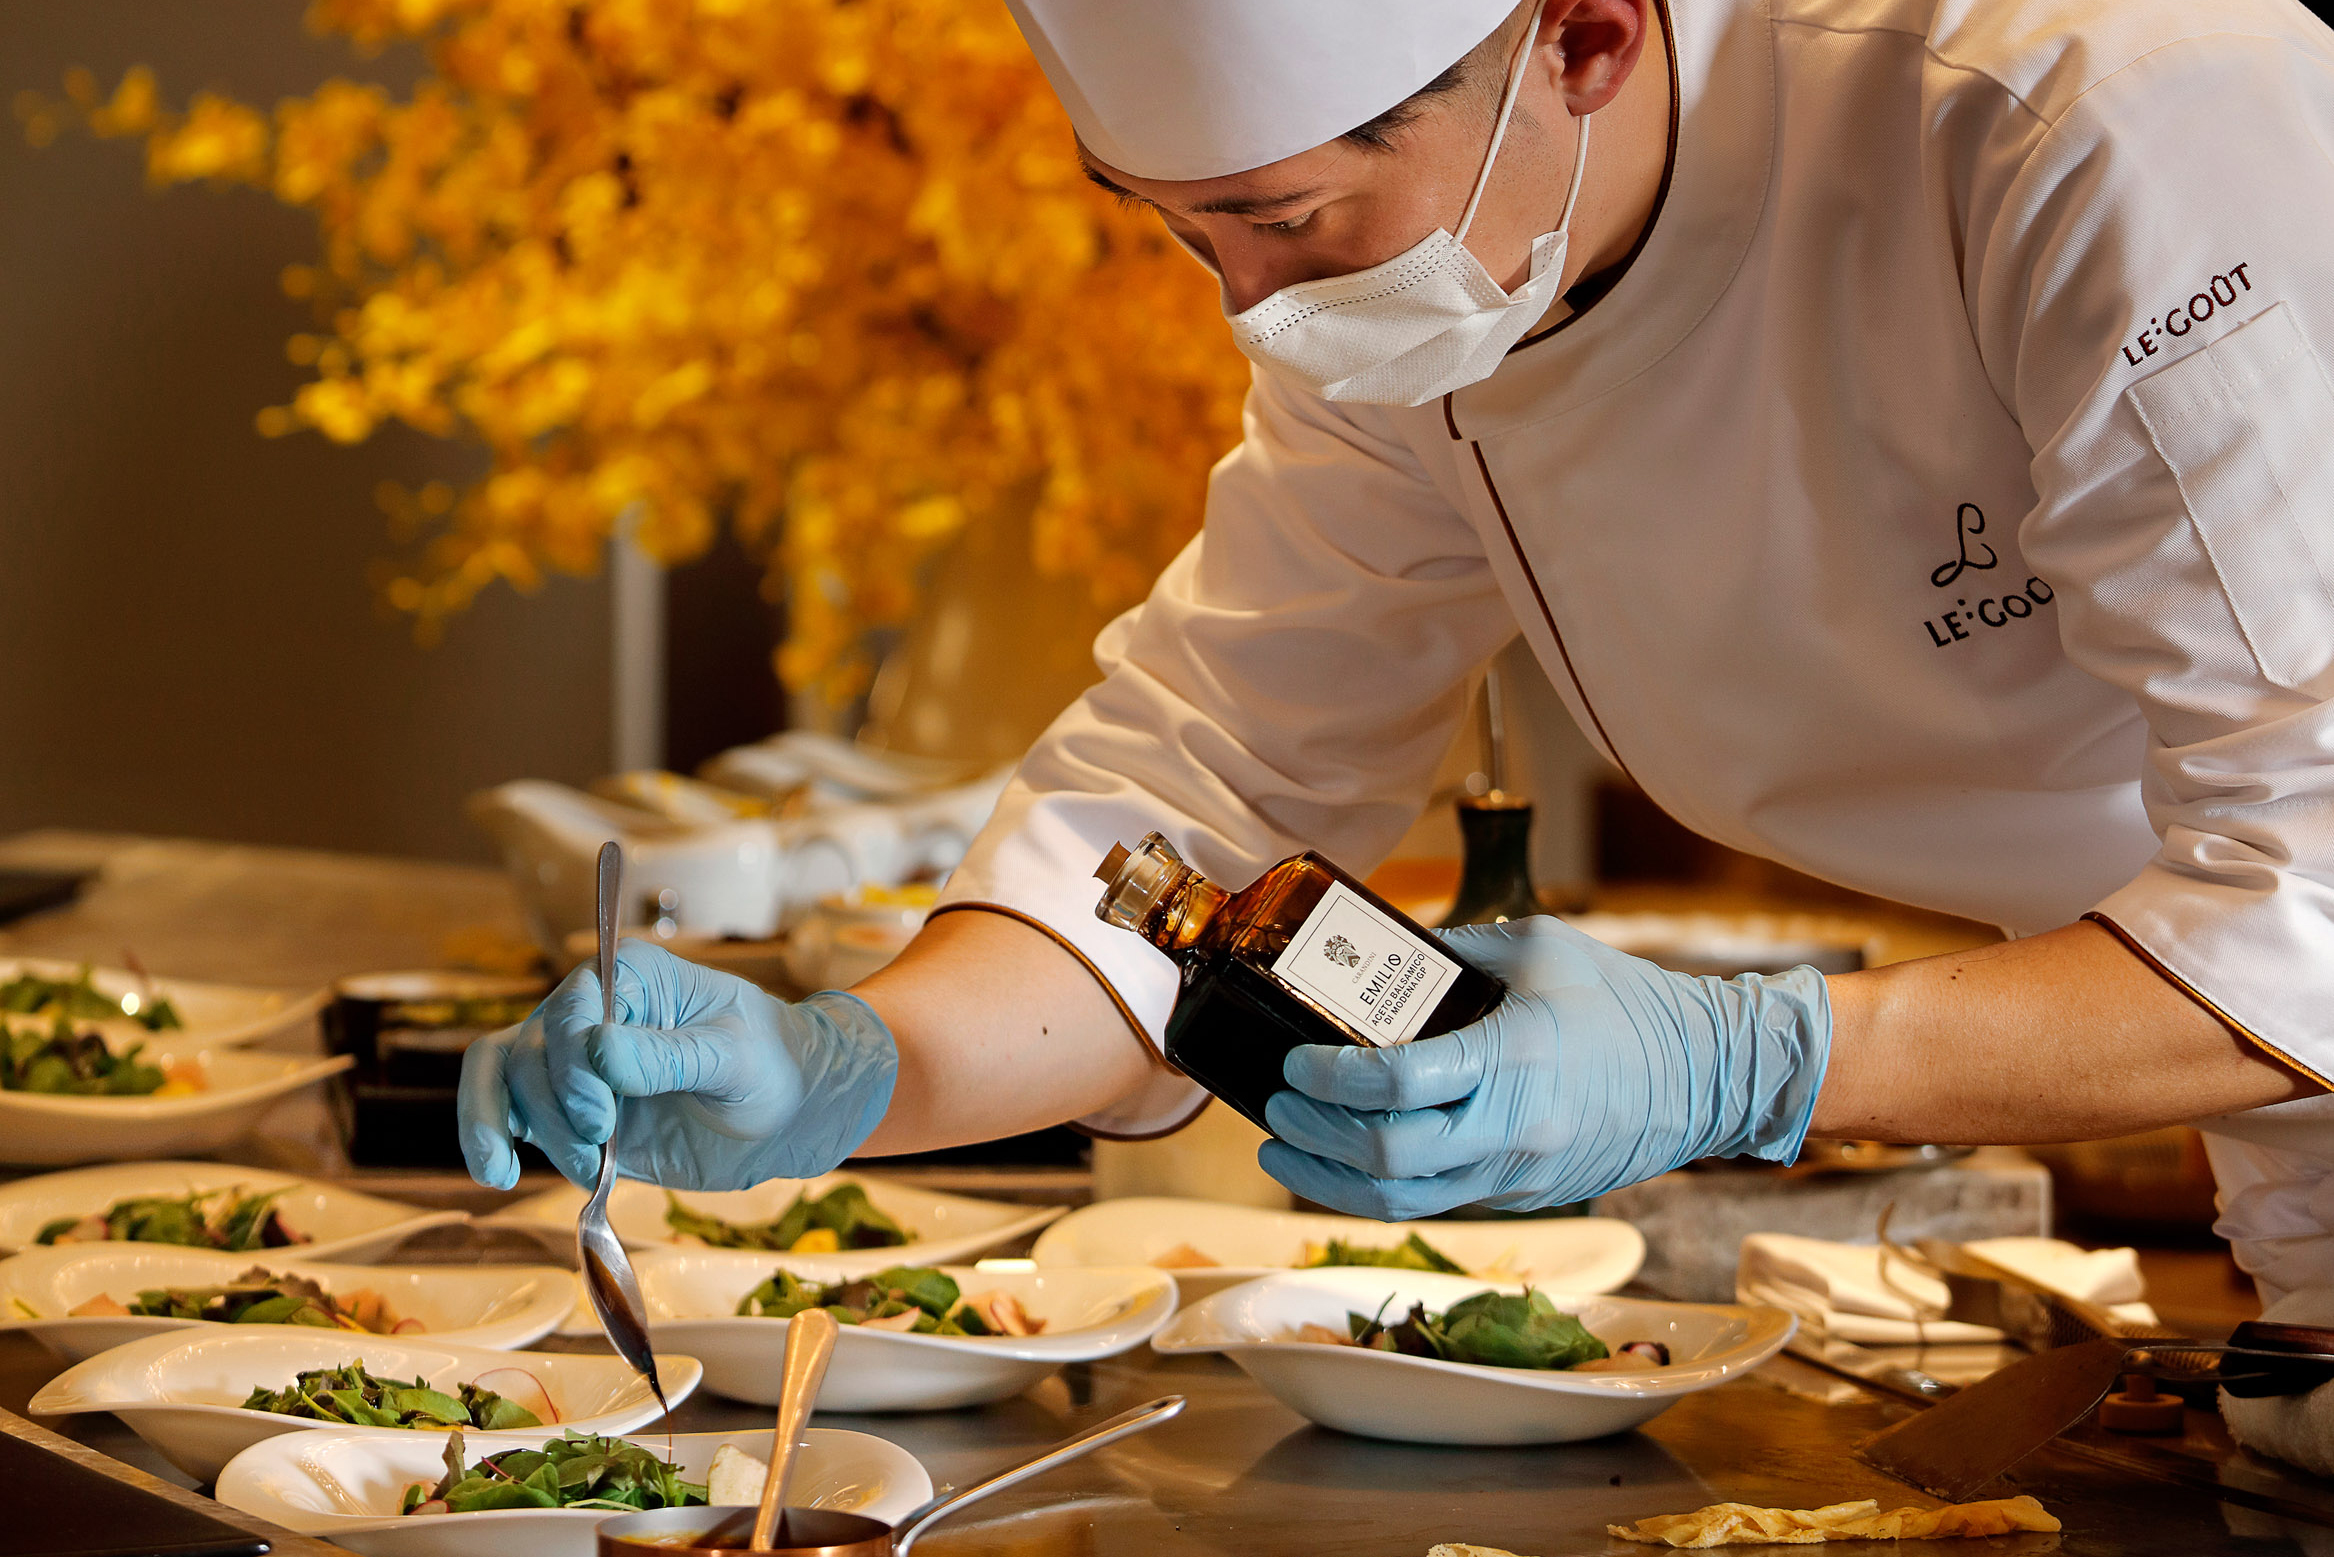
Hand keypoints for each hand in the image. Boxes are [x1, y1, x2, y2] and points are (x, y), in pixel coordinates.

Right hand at [458, 941, 897, 1191]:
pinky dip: (490, 1140)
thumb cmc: (772, 1066)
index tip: (596, 1114)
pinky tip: (499, 1173)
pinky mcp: (571, 1112)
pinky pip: (510, 1115)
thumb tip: (596, 1051)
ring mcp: (575, 1065)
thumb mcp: (733, 1057)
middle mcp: (590, 1013)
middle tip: (596, 1145)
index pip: (569, 1007)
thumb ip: (669, 1056)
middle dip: (552, 1106)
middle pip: (527, 1050)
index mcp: (631, 977)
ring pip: (504, 1081)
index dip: (568, 1061)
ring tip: (580, 1170)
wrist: (787, 1113)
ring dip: (515, 1130)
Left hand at [1259, 917, 1830, 1218]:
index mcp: (1513, 1058)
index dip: (1330, 1080)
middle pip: (1386, 1157)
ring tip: (1283, 1153)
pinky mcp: (1523, 1196)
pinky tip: (1343, 1166)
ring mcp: (1516, 1173)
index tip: (1295, 1063)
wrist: (1708, 1075)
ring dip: (1328, 1182)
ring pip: (1402, 1200)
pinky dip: (1377, 1189)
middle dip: (1313, 1136)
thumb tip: (1387, 950)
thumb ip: (1457, 949)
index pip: (1397, 1085)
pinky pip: (1435, 1203)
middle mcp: (1511, 1128)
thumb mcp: (1539, 947)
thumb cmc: (1625, 1002)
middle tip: (1275, 1107)